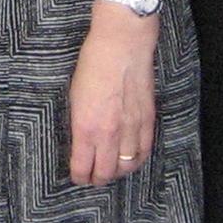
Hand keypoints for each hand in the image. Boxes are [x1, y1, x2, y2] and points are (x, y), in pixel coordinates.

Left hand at [68, 5, 158, 186]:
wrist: (122, 44)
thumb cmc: (93, 63)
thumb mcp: (74, 96)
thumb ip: (79, 123)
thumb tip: (82, 142)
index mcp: (86, 127)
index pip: (82, 167)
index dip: (79, 177)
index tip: (77, 176)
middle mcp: (109, 133)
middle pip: (105, 173)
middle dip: (97, 179)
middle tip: (93, 177)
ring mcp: (131, 128)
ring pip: (127, 167)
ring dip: (117, 172)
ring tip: (111, 170)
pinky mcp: (148, 120)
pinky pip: (144, 151)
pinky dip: (137, 160)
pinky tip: (131, 160)